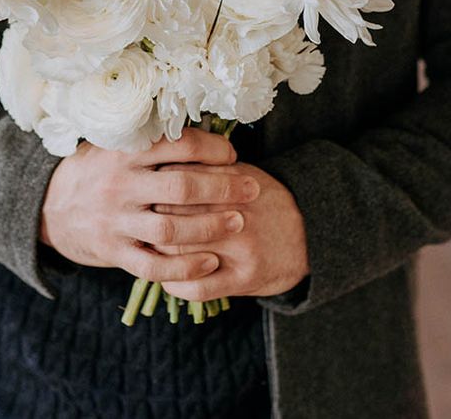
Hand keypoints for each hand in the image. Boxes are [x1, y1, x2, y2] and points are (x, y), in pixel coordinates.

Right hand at [41, 128, 260, 281]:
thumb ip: (147, 142)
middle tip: (252, 188)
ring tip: (239, 221)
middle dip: (224, 187)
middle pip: (181, 187)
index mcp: (123, 153)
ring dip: (211, 226)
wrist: (47, 207)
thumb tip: (200, 130)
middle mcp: (119, 185)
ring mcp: (115, 221)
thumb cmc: (93, 172)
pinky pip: (153, 266)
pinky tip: (211, 262)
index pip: (176, 145)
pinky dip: (185, 268)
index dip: (211, 148)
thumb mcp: (111, 146)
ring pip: (171, 228)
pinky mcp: (112, 252)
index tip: (231, 153)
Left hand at [155, 162, 309, 300]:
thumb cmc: (263, 199)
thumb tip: (156, 164)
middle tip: (139, 224)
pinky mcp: (245, 279)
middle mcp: (235, 214)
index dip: (153, 191)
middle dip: (150, 221)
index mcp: (230, 184)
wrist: (311, 232)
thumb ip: (202, 168)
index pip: (176, 185)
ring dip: (158, 253)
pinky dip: (175, 283)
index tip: (143, 195)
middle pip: (173, 218)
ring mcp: (240, 249)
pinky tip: (168, 276)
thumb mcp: (238, 173)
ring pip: (180, 252)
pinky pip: (198, 287)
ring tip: (148, 248)